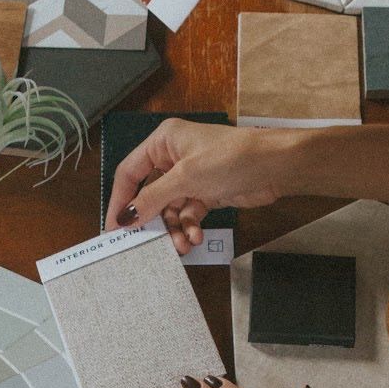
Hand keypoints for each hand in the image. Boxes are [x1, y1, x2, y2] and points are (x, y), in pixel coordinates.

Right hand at [104, 119, 295, 253]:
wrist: (275, 166)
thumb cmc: (229, 158)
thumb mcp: (186, 178)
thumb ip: (153, 199)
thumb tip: (125, 217)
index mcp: (163, 142)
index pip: (129, 172)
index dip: (120, 200)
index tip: (114, 227)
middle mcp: (173, 157)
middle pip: (150, 195)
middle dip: (153, 220)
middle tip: (147, 244)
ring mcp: (191, 176)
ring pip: (170, 209)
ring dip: (174, 229)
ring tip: (182, 245)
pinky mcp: (207, 192)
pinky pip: (189, 213)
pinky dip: (190, 226)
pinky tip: (196, 237)